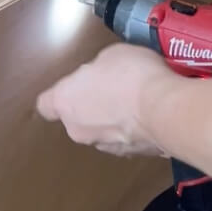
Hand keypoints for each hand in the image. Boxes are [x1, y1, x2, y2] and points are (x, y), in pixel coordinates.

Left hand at [36, 44, 169, 156]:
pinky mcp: (131, 154)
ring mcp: (104, 145)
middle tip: (115, 87)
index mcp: (65, 102)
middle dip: (93, 105)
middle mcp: (78, 129)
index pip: (46, 106)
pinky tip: (151, 113)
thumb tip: (103, 75)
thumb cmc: (132, 76)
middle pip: (78, 118)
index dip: (58, 97)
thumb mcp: (111, 55)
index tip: (73, 88)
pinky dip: (135, 129)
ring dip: (115, 119)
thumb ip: (98, 70)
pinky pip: (127, 139)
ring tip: (138, 100)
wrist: (165, 109)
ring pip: (103, 130)